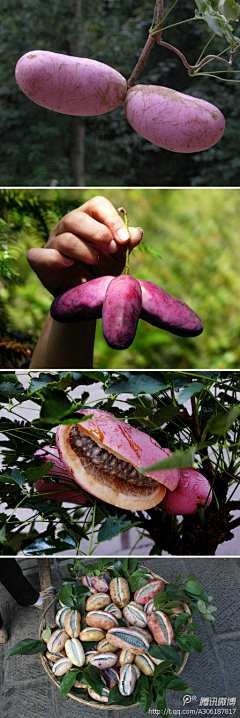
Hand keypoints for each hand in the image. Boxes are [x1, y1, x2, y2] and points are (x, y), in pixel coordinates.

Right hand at [27, 196, 142, 295]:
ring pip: (65, 238)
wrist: (86, 298)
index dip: (111, 219)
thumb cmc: (101, 272)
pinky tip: (69, 265)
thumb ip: (127, 244)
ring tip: (94, 261)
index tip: (124, 239)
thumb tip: (136, 232)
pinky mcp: (40, 260)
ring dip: (84, 250)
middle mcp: (67, 226)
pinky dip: (55, 259)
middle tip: (111, 249)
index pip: (97, 204)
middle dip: (97, 233)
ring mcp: (52, 242)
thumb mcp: (119, 258)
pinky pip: (40, 255)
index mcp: (88, 219)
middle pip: (76, 217)